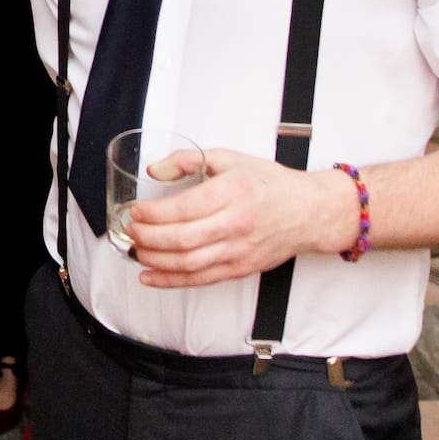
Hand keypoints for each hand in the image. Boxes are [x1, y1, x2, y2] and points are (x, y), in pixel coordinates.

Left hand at [124, 148, 359, 289]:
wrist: (310, 212)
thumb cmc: (271, 184)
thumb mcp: (230, 158)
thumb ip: (189, 160)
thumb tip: (154, 170)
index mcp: (233, 192)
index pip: (184, 208)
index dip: (153, 213)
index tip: (134, 211)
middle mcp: (236, 224)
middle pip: (183, 239)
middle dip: (148, 237)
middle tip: (128, 231)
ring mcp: (239, 250)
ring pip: (189, 263)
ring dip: (155, 261)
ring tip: (134, 251)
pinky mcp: (241, 268)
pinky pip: (201, 279)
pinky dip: (172, 281)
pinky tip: (150, 276)